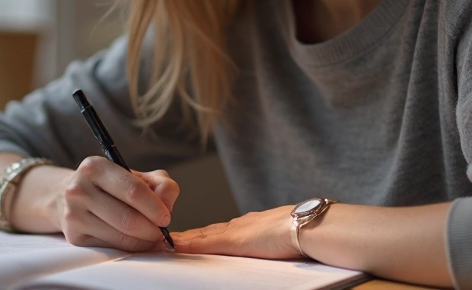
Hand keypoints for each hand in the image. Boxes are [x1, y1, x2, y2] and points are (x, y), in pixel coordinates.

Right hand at [53, 156, 178, 251]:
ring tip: (151, 237)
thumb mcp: (138, 176)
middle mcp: (80, 189)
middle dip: (152, 230)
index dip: (155, 207)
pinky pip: (110, 248)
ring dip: (143, 242)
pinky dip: (128, 248)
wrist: (76, 196)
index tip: (166, 218)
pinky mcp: (73, 236)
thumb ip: (161, 185)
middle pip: (127, 219)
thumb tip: (167, 204)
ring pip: (120, 237)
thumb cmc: (112, 186)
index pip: (133, 190)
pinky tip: (134, 241)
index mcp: (96, 167)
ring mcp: (74, 214)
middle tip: (161, 233)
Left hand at [171, 205, 299, 258]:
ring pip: (201, 235)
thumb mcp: (283, 237)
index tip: (187, 237)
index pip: (219, 231)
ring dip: (183, 239)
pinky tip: (173, 245)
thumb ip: (273, 241)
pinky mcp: (233, 240)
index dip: (203, 234)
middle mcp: (240, 225)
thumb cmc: (303, 233)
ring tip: (162, 241)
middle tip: (164, 238)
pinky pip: (204, 242)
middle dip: (187, 235)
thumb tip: (275, 246)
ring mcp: (235, 232)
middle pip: (205, 231)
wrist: (308, 226)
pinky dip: (188, 243)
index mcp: (251, 226)